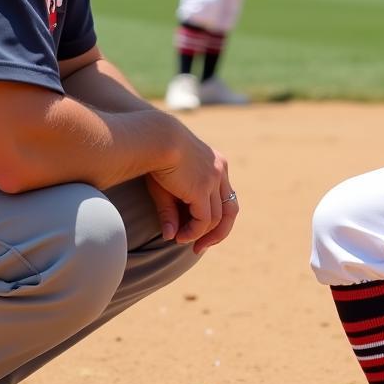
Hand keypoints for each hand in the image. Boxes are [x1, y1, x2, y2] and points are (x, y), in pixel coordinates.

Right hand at [147, 130, 238, 253]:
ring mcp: (214, 179)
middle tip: (201, 247)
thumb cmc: (153, 155)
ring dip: (201, 235)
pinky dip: (194, 232)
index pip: (225, 196)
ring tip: (184, 241)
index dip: (216, 217)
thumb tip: (171, 236)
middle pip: (231, 209)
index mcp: (216, 163)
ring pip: (217, 218)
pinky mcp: (202, 188)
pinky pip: (204, 219)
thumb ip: (172, 211)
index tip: (199, 231)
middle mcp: (220, 170)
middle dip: (218, 232)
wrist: (152, 137)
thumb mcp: (165, 186)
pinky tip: (180, 236)